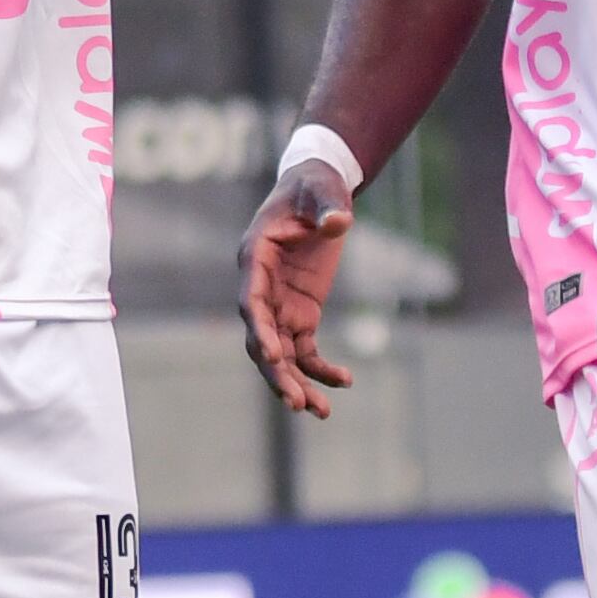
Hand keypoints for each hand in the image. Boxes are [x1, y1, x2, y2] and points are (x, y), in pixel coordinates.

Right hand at [239, 171, 358, 417]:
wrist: (318, 190)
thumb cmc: (313, 186)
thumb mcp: (322, 190)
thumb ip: (328, 207)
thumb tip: (340, 223)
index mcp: (256, 257)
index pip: (252, 301)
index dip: (260, 329)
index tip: (272, 355)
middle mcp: (261, 287)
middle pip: (261, 338)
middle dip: (276, 372)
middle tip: (297, 403)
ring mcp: (280, 304)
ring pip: (280, 353)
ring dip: (296, 382)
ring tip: (321, 411)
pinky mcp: (300, 313)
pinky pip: (306, 350)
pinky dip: (321, 368)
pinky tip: (344, 381)